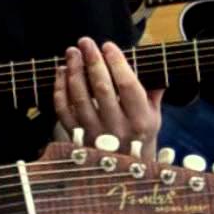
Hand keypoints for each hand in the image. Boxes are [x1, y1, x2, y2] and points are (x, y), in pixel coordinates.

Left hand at [53, 37, 162, 159]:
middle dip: (92, 61)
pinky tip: (61, 73)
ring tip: (72, 53)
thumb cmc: (140, 135)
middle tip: (85, 42)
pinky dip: (60, 89)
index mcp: (141, 120)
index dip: (116, 62)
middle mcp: (118, 129)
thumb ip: (153, 89)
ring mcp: (95, 134)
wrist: (126, 171)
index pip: (127, 85)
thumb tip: (154, 58)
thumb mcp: (154, 115)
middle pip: (101, 88)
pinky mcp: (76, 138)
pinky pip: (64, 111)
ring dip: (74, 72)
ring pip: (80, 98)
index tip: (108, 45)